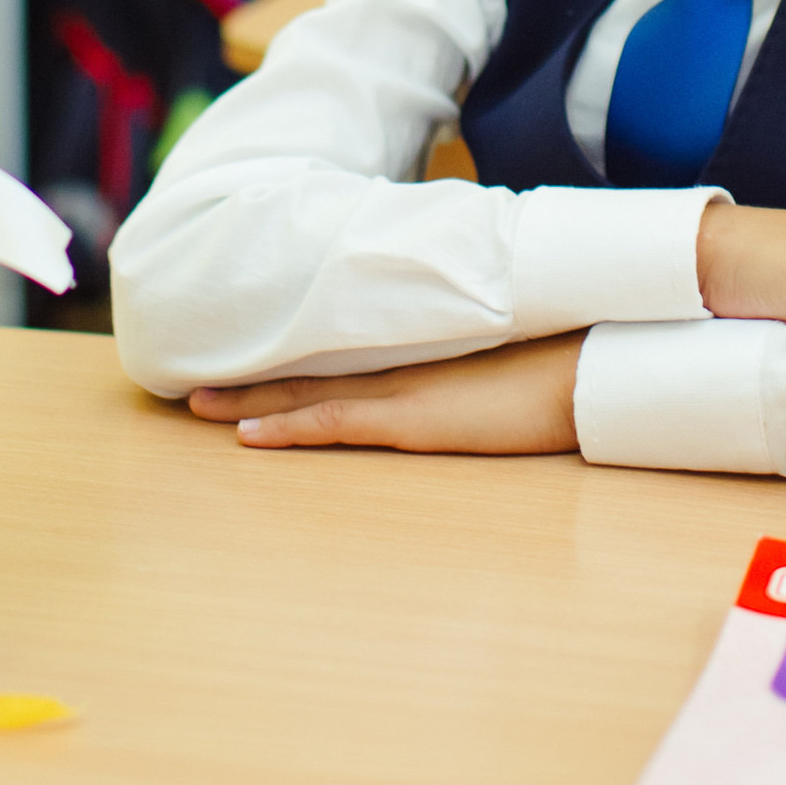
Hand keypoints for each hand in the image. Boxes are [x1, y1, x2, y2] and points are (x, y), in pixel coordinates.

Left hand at [188, 334, 583, 451]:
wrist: (591, 364)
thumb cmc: (564, 358)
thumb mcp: (507, 351)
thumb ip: (471, 352)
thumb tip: (460, 359)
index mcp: (419, 348)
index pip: (339, 352)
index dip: (289, 355)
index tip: (246, 356)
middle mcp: (399, 364)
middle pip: (308, 368)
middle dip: (250, 378)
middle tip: (194, 382)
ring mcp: (402, 390)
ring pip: (307, 393)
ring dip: (251, 402)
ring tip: (199, 406)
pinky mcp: (412, 420)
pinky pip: (334, 424)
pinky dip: (288, 428)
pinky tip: (249, 436)